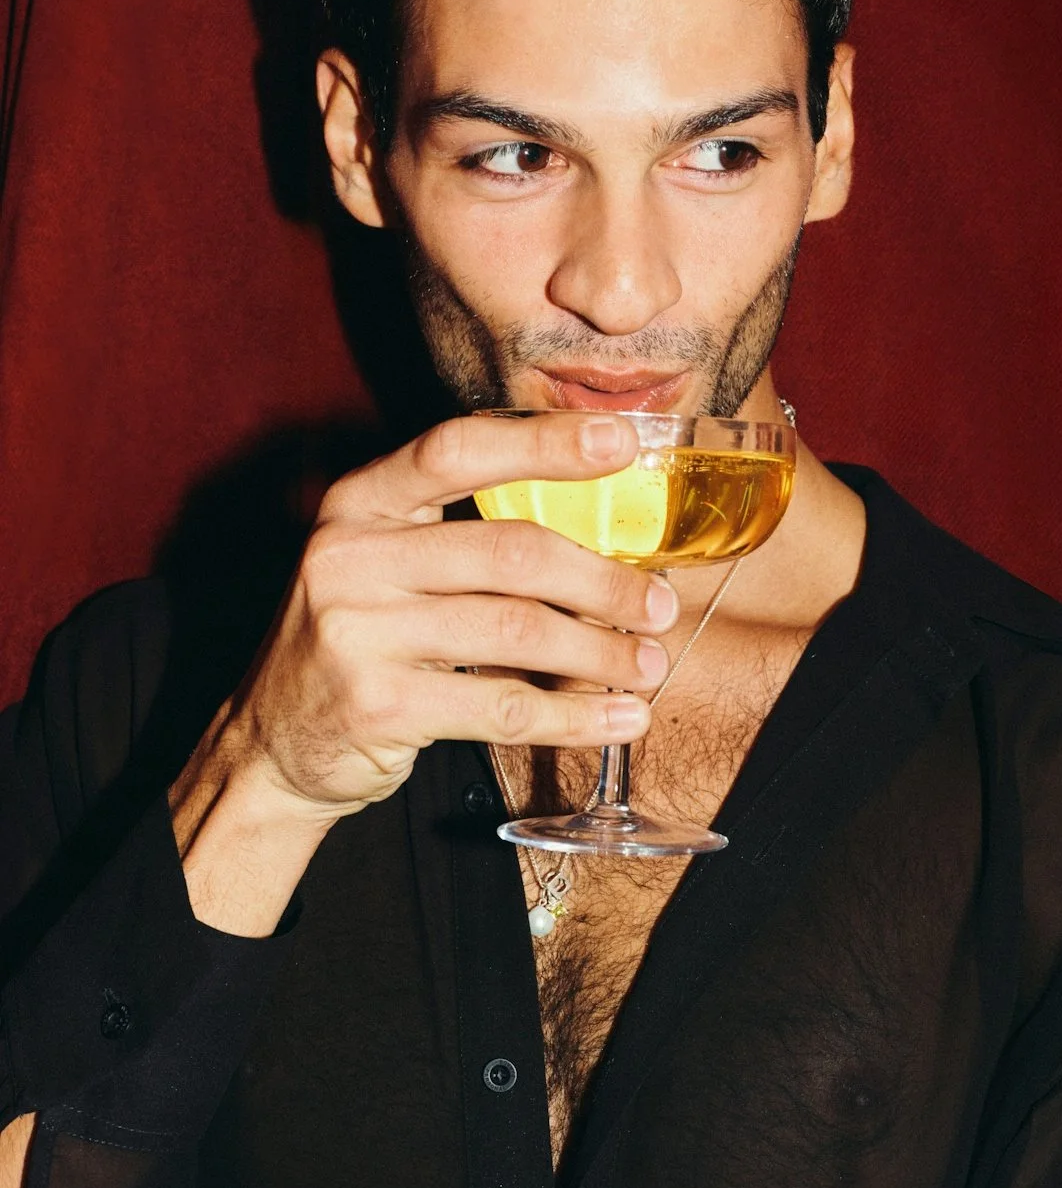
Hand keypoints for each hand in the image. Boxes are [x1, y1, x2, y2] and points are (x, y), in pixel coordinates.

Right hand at [191, 411, 676, 827]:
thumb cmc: (362, 639)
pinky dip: (576, 715)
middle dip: (602, 579)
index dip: (543, 444)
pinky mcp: (378, 704)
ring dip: (601, 651)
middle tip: (660, 605)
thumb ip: (465, 537)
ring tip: (650, 665)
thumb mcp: (387, 566)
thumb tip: (605, 529)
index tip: (621, 443)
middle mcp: (349, 555)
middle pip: (508, 550)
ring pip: (517, 630)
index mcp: (358, 503)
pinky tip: (621, 718)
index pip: (456, 451)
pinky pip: (505, 706)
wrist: (275, 744)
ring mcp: (357, 630)